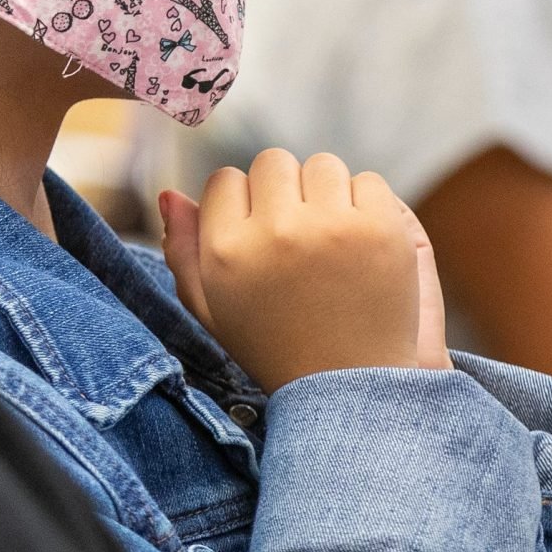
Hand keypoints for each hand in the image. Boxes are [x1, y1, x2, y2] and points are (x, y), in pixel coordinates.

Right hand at [158, 149, 431, 389]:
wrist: (352, 389)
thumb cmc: (275, 347)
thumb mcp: (213, 310)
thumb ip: (183, 252)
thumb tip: (170, 194)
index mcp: (227, 251)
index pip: (225, 179)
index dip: (242, 204)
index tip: (261, 235)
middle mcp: (275, 233)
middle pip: (272, 162)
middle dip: (284, 190)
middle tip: (299, 233)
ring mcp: (331, 229)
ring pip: (322, 165)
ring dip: (326, 192)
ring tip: (332, 236)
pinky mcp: (381, 230)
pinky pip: (368, 182)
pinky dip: (367, 205)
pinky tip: (362, 242)